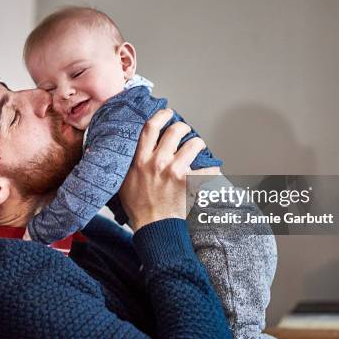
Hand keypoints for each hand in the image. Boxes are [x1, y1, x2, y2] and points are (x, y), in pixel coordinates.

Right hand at [119, 109, 206, 230]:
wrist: (153, 226)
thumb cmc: (138, 206)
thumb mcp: (125, 180)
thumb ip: (130, 163)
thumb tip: (134, 148)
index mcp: (140, 159)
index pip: (151, 127)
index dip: (161, 115)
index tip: (168, 113)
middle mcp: (157, 162)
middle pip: (175, 131)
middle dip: (183, 127)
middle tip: (185, 131)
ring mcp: (174, 171)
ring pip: (194, 144)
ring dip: (198, 144)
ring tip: (197, 148)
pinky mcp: (189, 182)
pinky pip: (209, 169)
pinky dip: (213, 169)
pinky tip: (212, 170)